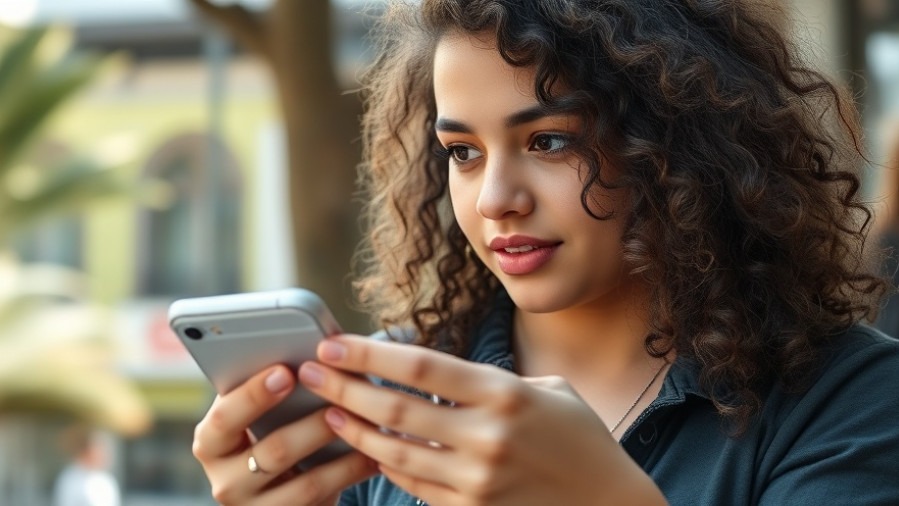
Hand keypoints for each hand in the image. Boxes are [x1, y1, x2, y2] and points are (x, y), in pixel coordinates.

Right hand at [192, 364, 377, 505]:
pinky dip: (350, 476)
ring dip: (342, 454)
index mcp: (211, 442)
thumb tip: (317, 353)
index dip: (254, 395)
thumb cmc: (269, 431)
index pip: (225, 418)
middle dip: (313, 426)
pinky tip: (372, 457)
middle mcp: (225, 481)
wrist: (275, 490)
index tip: (286, 371)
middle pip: (273, 452)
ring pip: (306, 484)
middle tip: (343, 402)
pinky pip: (323, 501)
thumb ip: (273, 389)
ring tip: (369, 428)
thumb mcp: (260, 415)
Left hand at [299, 336, 665, 505]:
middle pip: (395, 409)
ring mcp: (477, 480)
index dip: (370, 353)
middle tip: (309, 372)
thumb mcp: (546, 391)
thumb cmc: (580, 439)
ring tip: (325, 411)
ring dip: (352, 430)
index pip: (421, 366)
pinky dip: (386, 464)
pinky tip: (366, 448)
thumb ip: (487, 383)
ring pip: (394, 452)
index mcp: (505, 394)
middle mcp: (487, 437)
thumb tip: (429, 375)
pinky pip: (414, 485)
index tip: (333, 343)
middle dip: (343, 388)